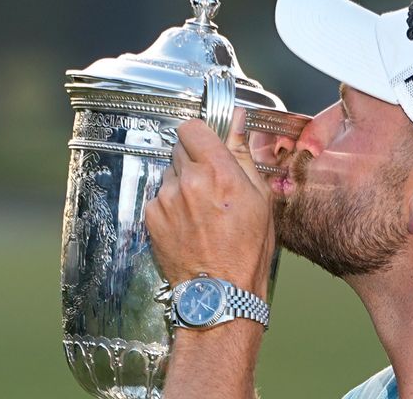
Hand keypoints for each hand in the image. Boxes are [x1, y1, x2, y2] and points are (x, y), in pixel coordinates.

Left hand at [145, 108, 274, 298]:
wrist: (220, 292)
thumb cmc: (247, 249)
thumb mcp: (260, 198)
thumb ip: (243, 155)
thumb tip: (238, 121)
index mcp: (219, 171)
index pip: (194, 127)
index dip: (202, 135)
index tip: (208, 146)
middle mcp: (188, 180)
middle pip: (180, 149)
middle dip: (194, 160)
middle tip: (211, 185)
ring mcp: (166, 199)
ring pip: (170, 174)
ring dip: (182, 184)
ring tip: (200, 211)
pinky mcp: (152, 216)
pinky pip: (159, 197)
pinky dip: (171, 205)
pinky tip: (188, 224)